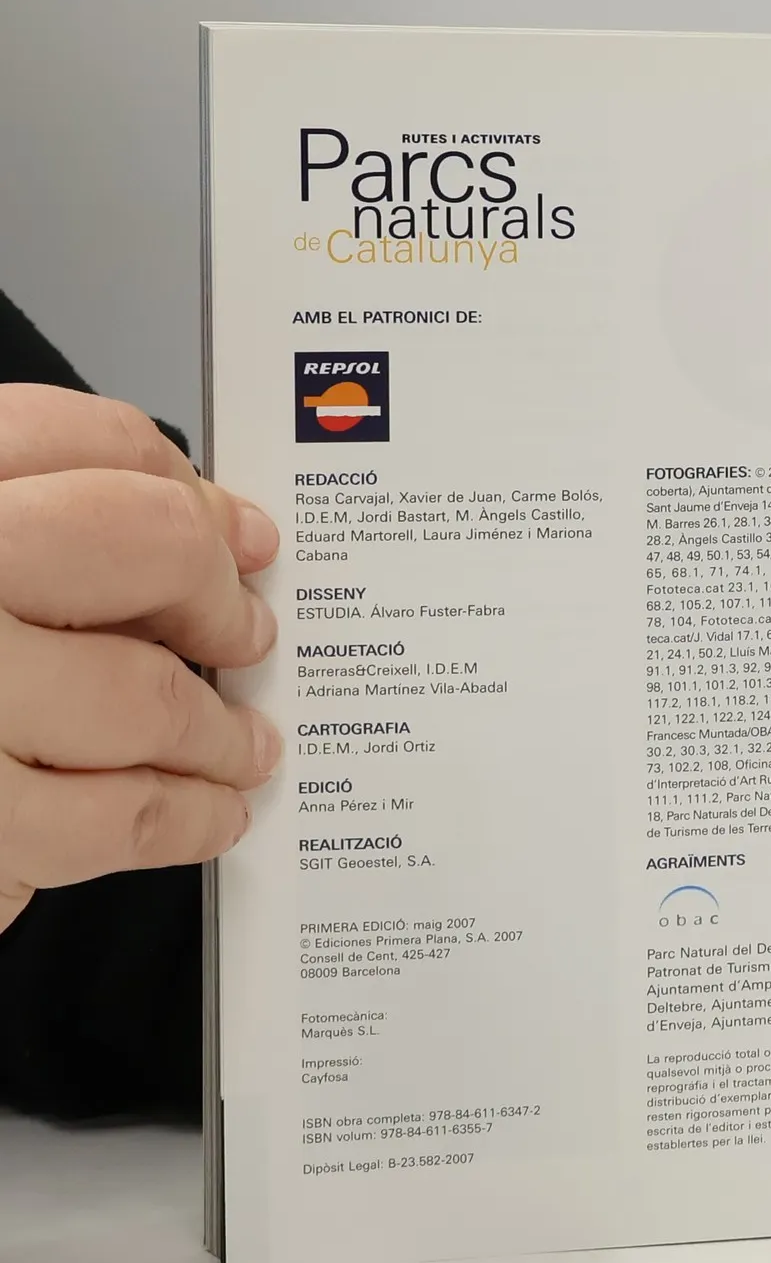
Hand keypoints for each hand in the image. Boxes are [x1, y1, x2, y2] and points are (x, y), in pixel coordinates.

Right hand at [0, 384, 282, 933]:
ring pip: (140, 697)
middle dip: (215, 601)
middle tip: (245, 637)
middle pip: (139, 546)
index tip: (232, 537)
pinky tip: (199, 815)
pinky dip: (177, 820)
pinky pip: (101, 821)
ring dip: (217, 734)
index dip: (186, 491)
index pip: (86, 441)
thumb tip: (214, 529)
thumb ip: (33, 513)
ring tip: (239, 751)